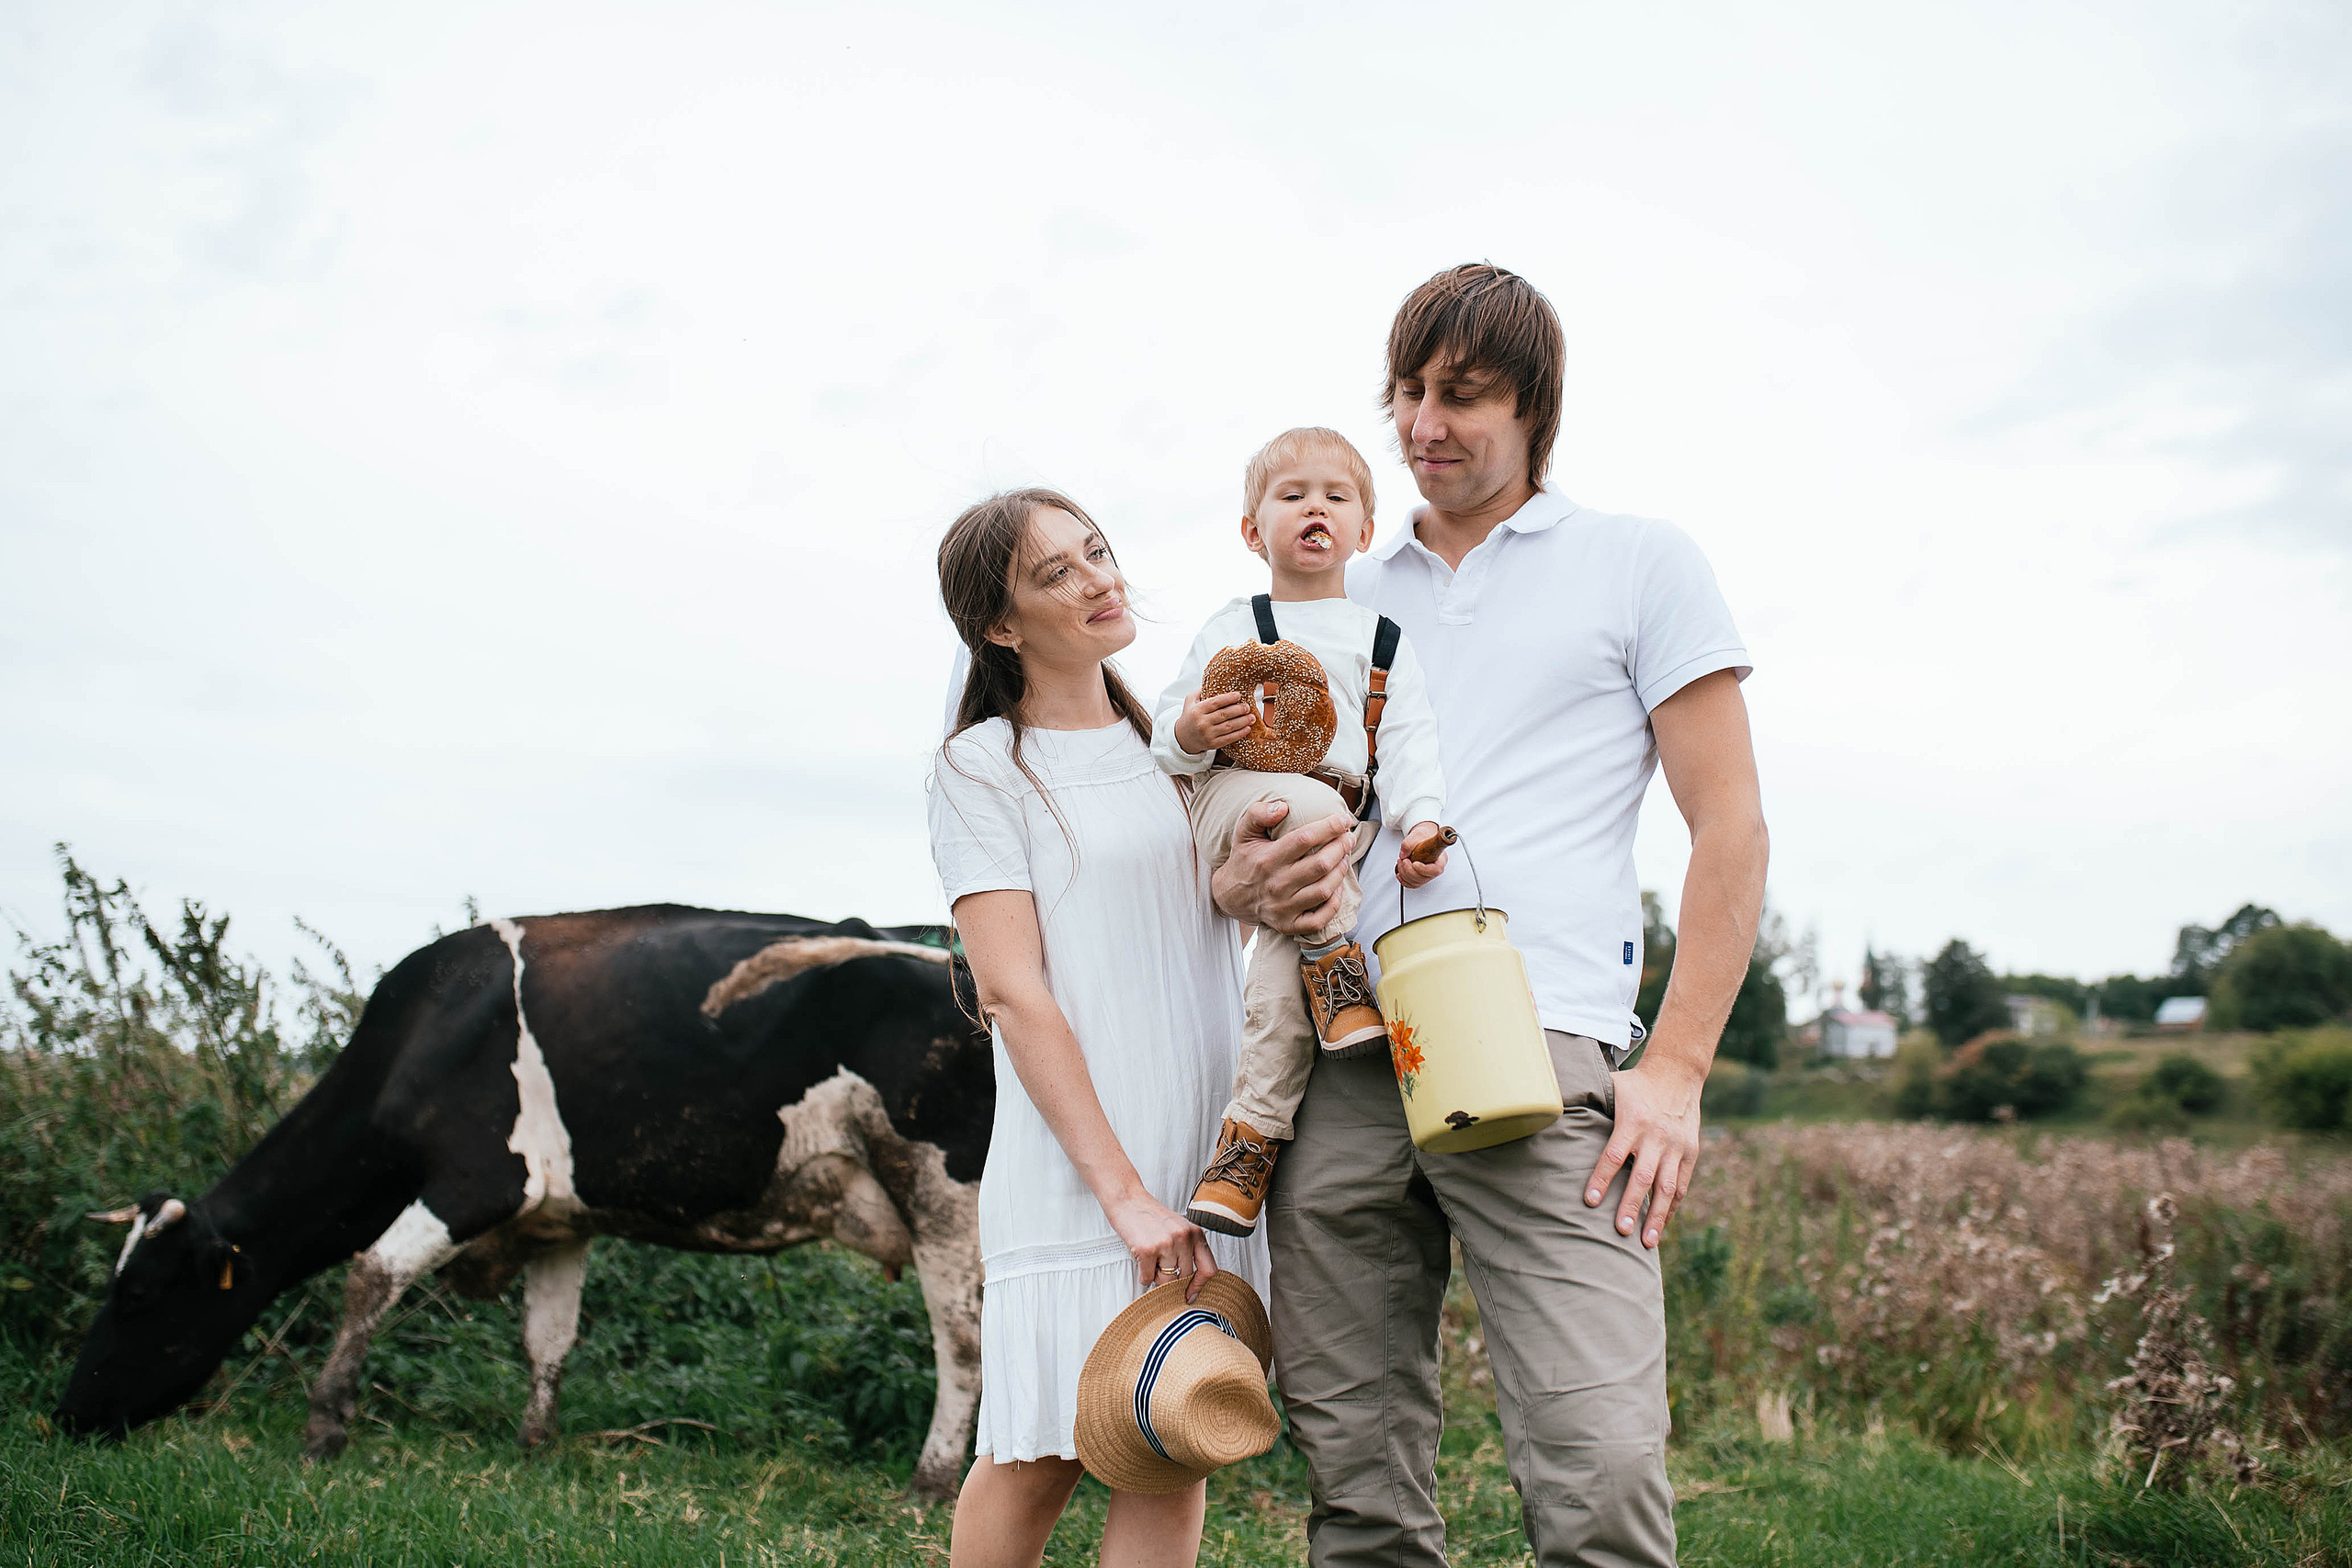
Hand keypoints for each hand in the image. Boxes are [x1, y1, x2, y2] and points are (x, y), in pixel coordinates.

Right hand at [1105, 1190, 1218, 1301]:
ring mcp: (1166, 1244)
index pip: (1209, 1269)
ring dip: (1157, 1278)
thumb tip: (1191, 1283)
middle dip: (1172, 1279)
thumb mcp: (1179, 1228)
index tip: (1190, 1295)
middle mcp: (1184, 1238)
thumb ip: (1189, 1249)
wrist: (1129, 1201)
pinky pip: (1147, 1278)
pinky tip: (1141, 1262)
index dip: (1200, 1286)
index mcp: (1195, 1233)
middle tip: (1160, 1268)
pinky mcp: (1148, 1250)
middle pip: (1184, 1277)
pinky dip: (1143, 1276)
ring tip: (1151, 1262)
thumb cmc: (1152, 1217)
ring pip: (1167, 1281)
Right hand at [1175, 689, 1255, 755]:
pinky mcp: (1213, 744)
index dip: (1229, 698)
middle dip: (1239, 710)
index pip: (1215, 702)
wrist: (1183, 738)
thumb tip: (1215, 681)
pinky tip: (1247, 728)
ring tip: (1251, 717)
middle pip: (1224, 714)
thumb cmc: (1190, 716)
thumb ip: (1200, 691)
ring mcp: (1208, 735)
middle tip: (1247, 707)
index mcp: (1197, 711)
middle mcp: (1202, 723)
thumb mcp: (1190, 701)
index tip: (1239, 695)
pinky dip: (1240, 734)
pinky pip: (1229, 738)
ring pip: (1229, 727)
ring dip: (1243, 722)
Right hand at [1210, 800, 1351, 935]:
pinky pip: (1318, 920)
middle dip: (1341, 848)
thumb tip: (1283, 806)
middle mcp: (1276, 884)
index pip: (1304, 839)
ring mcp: (1283, 907)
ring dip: (1340, 872)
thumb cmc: (1245, 860)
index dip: (1329, 827)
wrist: (1230, 896)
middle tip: (1348, 838)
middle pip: (1320, 864)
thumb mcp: (1244, 832)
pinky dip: (1333, 905)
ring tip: (1344, 858)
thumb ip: (1259, 814)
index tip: (1343, 820)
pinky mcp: (1288, 924)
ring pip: (1323, 890)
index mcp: (1267, 859)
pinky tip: (1336, 888)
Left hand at [1396, 822, 1448, 888]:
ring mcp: (1427, 874)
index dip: (1424, 870)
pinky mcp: (1420, 877)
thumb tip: (1403, 854)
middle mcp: (1435, 868)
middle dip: (1409, 871)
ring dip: (1404, 874)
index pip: (1436, 870)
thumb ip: (1409, 843)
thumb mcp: (1416, 834)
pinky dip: (1404, 880)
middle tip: (1404, 860)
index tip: (1415, 863)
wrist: (1421, 837)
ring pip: (1416, 882)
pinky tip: (1400, 873)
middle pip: (1424, 878)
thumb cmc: (1423, 836)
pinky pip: (1412, 884)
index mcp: (1440, 858)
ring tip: (1401, 862)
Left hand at [1582, 1054, 1704, 1248]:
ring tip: (1647, 1243)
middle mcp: (1656, 1136)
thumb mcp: (1611, 1087)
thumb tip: (1548, 1105)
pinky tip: (1661, 1226)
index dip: (1601, 1179)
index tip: (1589, 1201)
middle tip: (1619, 1231)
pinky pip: (1681, 1185)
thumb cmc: (1635, 1085)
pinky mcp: (1690, 1153)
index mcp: (1632, 1122)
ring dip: (1656, 1217)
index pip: (1614, 1155)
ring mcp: (1675, 1147)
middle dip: (1631, 1205)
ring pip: (1667, 1187)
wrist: (1677, 1074)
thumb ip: (1587, 1102)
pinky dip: (1672, 1207)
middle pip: (1642, 1177)